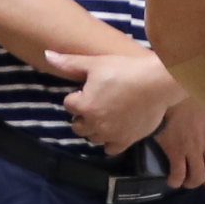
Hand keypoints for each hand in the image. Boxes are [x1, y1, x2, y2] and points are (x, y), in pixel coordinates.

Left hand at [47, 47, 184, 156]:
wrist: (158, 83)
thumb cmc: (125, 70)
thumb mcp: (95, 63)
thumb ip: (69, 63)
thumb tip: (47, 55)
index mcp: (84, 106)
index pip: (69, 105)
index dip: (77, 96)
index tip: (88, 89)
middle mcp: (95, 124)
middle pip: (77, 125)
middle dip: (82, 115)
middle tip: (94, 104)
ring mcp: (111, 134)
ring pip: (92, 138)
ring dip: (93, 129)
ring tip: (104, 116)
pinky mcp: (126, 140)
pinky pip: (110, 149)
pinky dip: (109, 141)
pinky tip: (114, 130)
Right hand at [155, 95, 204, 191]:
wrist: (170, 87)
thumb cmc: (190, 91)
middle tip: (199, 177)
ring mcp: (192, 149)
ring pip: (196, 178)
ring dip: (190, 182)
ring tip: (184, 180)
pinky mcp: (175, 151)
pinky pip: (177, 175)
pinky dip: (175, 181)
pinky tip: (172, 180)